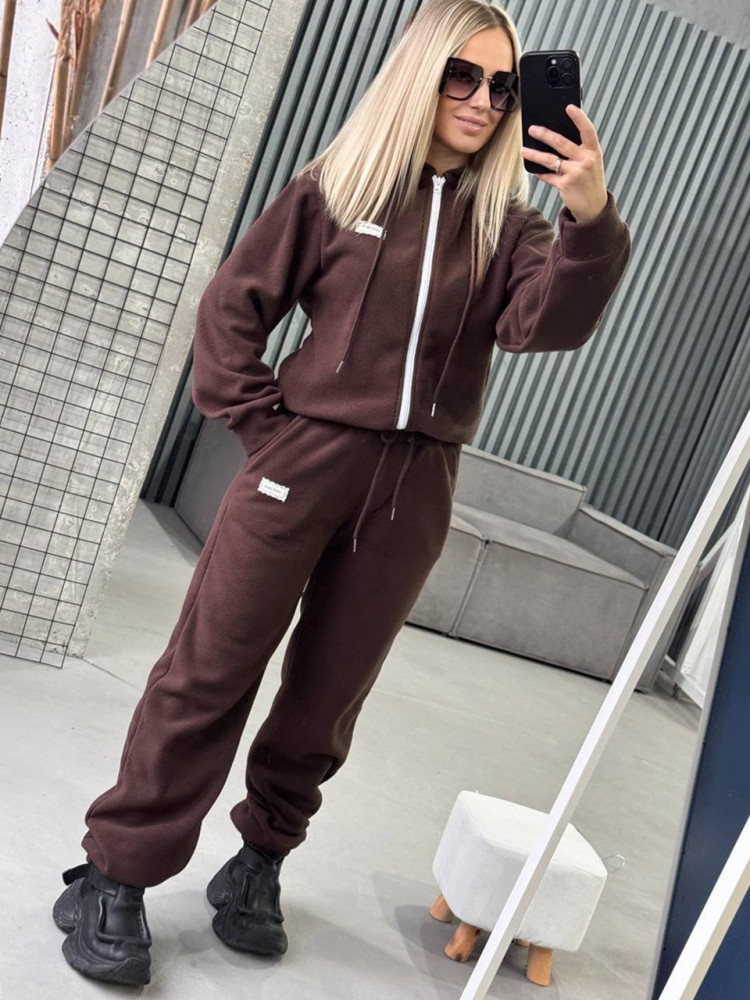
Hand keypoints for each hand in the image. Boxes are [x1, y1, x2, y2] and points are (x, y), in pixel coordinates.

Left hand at [521, 105, 607, 223]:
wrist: (594, 207)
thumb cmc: (591, 181)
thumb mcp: (592, 163)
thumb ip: (580, 151)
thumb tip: (555, 139)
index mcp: (594, 151)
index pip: (588, 130)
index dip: (579, 117)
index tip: (569, 107)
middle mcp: (586, 160)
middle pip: (561, 143)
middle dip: (544, 134)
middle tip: (532, 129)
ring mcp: (576, 173)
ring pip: (550, 160)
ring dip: (535, 154)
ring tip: (524, 150)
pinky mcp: (565, 185)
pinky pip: (548, 176)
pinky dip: (539, 172)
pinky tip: (532, 168)